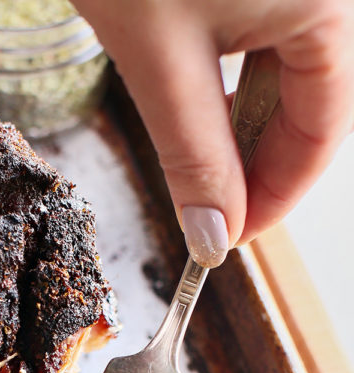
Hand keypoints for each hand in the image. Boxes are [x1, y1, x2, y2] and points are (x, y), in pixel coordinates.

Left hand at [73, 0, 353, 264]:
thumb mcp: (157, 58)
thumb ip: (191, 155)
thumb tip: (214, 236)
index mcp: (327, 2)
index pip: (323, 132)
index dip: (273, 198)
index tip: (223, 238)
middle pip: (308, 101)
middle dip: (250, 161)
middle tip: (197, 204)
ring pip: (280, 67)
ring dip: (232, 119)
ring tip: (184, 141)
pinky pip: (259, 28)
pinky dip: (223, 69)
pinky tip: (186, 82)